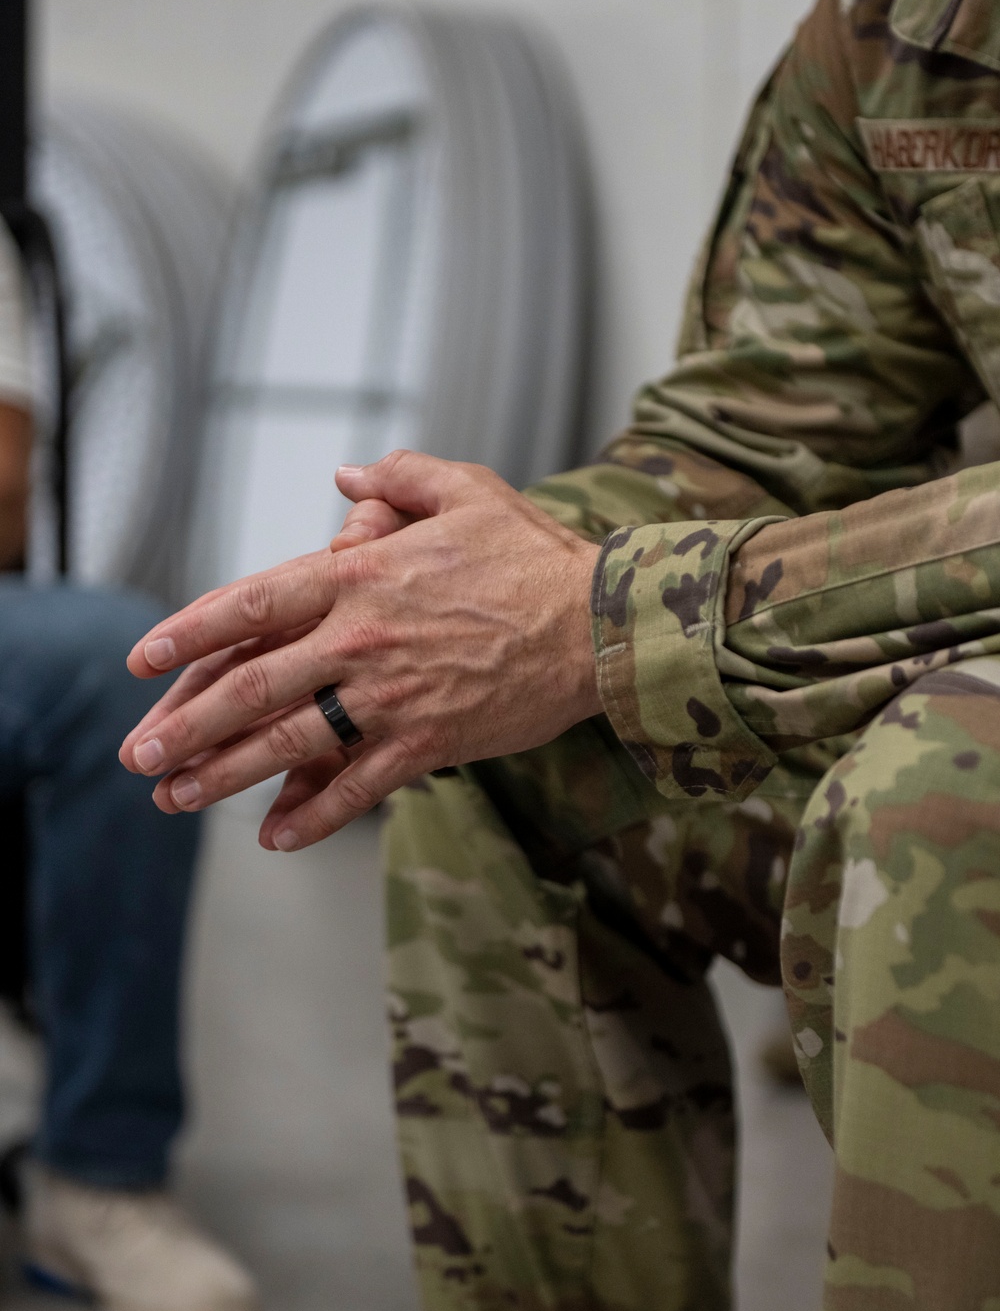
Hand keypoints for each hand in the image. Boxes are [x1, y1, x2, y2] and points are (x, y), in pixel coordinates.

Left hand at [119, 452, 602, 849]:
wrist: (601, 624)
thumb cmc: (533, 554)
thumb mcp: (467, 490)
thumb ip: (398, 476)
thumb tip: (344, 473)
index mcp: (362, 576)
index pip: (253, 604)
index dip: (190, 631)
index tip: (144, 658)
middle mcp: (363, 639)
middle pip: (253, 686)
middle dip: (187, 725)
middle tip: (138, 755)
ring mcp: (394, 696)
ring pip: (291, 742)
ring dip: (226, 775)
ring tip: (176, 799)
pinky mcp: (430, 742)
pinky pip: (360, 787)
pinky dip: (316, 815)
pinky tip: (277, 838)